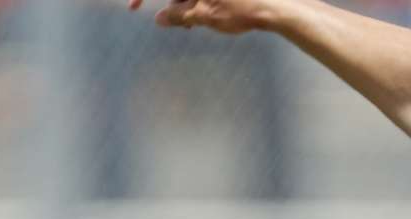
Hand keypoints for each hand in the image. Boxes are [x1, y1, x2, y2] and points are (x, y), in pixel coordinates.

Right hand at [127, 0, 272, 33]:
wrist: (276, 8)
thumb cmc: (241, 10)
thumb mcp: (205, 16)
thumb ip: (178, 16)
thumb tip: (158, 19)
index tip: (134, 8)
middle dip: (172, 4)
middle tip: (172, 21)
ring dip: (184, 4)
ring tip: (192, 25)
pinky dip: (197, 2)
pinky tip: (201, 17)